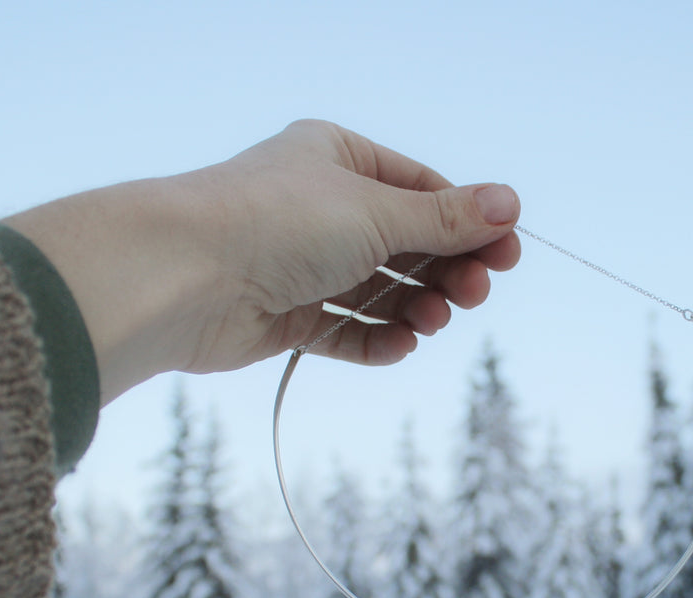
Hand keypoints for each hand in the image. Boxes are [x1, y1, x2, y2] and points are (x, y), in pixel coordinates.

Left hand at [4, 120, 521, 403]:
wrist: (183, 276)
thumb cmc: (275, 221)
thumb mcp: (378, 212)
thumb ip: (446, 218)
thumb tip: (510, 205)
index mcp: (337, 158)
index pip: (421, 190)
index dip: (468, 223)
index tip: (508, 255)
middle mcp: (320, 208)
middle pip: (405, 244)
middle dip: (445, 270)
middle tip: (475, 293)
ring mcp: (300, 264)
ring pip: (379, 290)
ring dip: (415, 307)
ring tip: (432, 320)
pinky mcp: (285, 316)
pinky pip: (345, 330)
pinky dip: (377, 339)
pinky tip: (400, 345)